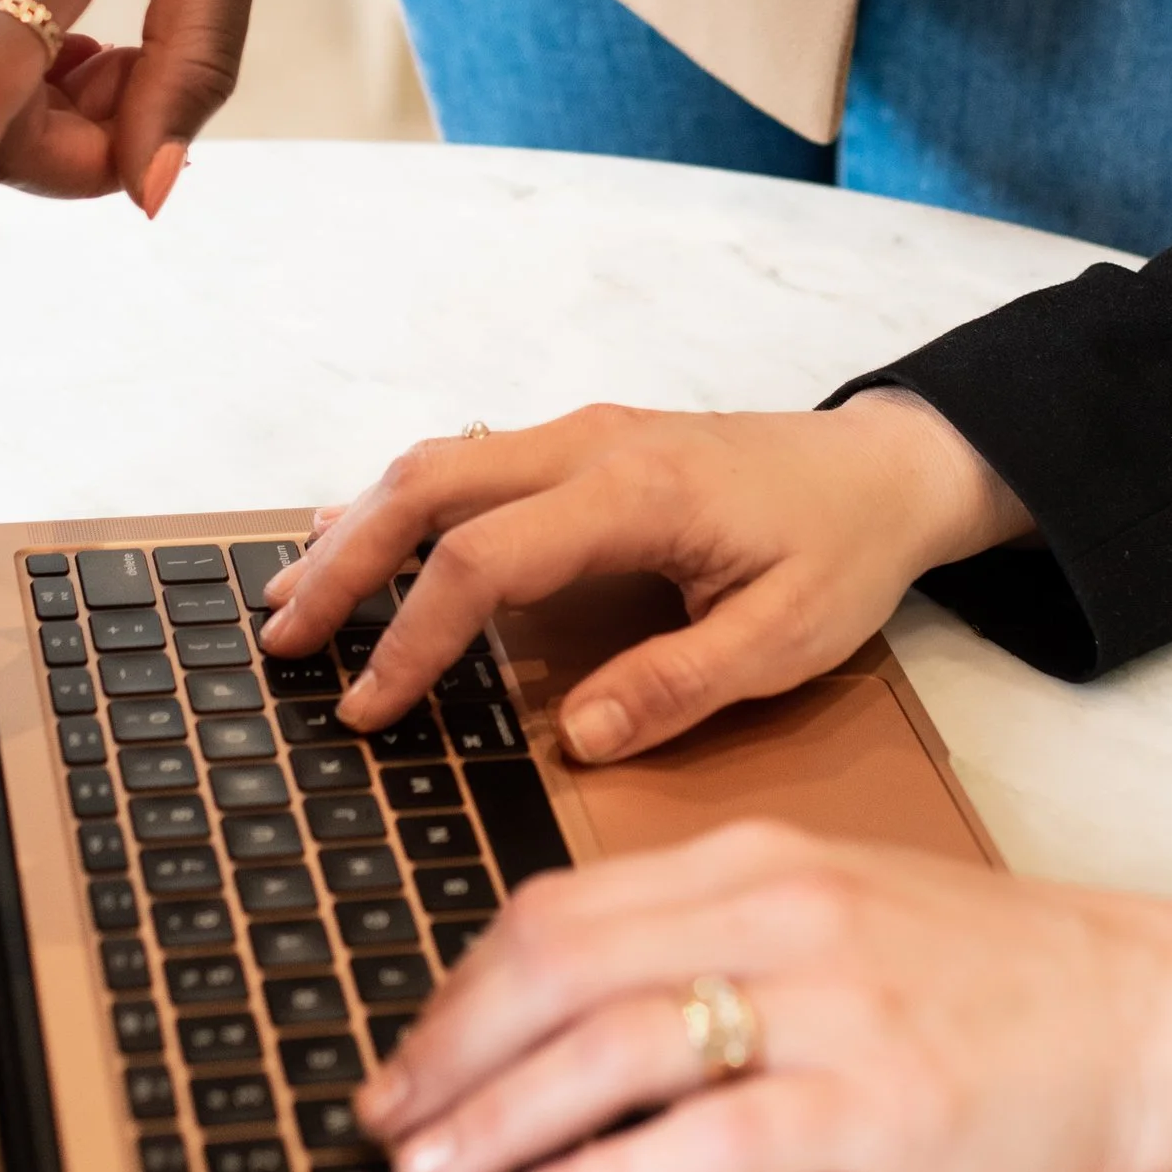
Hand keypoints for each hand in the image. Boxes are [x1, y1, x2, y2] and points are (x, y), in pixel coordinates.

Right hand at [260, 393, 1030, 759]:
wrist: (890, 466)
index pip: (484, 559)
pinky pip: (468, 463)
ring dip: (356, 528)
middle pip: (427, 486)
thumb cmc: (845, 550)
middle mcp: (591, 445)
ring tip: (290, 603)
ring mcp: (582, 434)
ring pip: (436, 464)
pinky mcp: (584, 445)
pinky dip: (398, 506)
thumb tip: (577, 737)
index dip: (414, 638)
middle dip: (343, 563)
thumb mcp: (790, 637)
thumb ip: (682, 685)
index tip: (369, 712)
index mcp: (637, 493)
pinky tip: (354, 545)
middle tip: (281, 644)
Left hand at [353, 820, 1171, 1171]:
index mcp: (760, 864)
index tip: (410, 1056)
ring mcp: (831, 1000)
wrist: (1164, 1008)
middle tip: (383, 1124)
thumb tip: (586, 1018)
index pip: (562, 912)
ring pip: (616, 1044)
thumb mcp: (848, 915)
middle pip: (561, 967)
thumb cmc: (1008, 980)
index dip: (462, 990)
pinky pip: (717, 1132)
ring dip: (500, 1115)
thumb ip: (724, 944)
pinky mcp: (882, 1095)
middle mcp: (780, 912)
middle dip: (449, 1050)